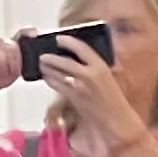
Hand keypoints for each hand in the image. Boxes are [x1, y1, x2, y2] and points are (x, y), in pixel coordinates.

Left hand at [38, 34, 148, 150]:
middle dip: (51, 57)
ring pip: (59, 73)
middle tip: (42, 54)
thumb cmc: (112, 97)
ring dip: (47, 68)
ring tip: (41, 65)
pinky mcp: (74, 98)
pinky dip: (50, 80)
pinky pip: (58, 86)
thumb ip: (93, 67)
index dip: (69, 42)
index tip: (59, 38)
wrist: (115, 118)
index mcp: (101, 66)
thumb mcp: (106, 77)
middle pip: (66, 61)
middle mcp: (91, 74)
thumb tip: (77, 58)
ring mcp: (81, 86)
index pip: (83, 48)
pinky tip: (47, 78)